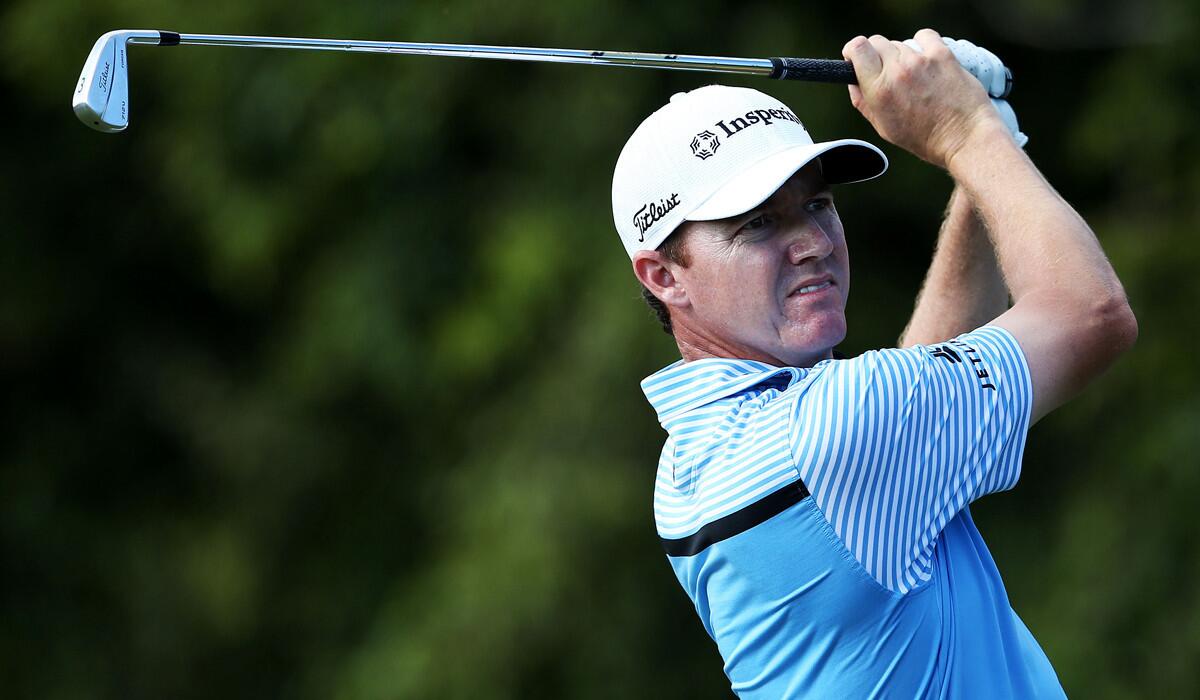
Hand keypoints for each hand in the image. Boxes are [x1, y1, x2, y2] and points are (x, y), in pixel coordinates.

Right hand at [842, 29, 1010, 168]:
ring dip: (902, 55)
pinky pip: (923, 36)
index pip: (858, 48)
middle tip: (887, 71)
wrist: (964, 137)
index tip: (857, 57)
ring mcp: (920, 61)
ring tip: (914, 76)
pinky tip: (927, 59)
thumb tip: (854, 82)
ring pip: (900, 43)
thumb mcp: (884, 128)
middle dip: (877, 54)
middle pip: (876, 42)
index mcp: (879, 91)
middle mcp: (897, 72)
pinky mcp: (942, 54)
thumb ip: (863, 102)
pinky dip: (923, 44)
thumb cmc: (926, 138)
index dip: (854, 50)